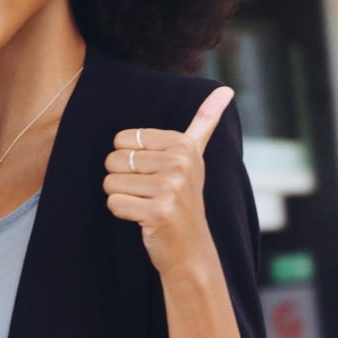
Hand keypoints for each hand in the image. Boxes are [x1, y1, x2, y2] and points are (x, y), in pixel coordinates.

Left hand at [102, 86, 233, 277]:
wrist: (190, 248)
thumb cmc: (184, 198)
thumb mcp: (194, 156)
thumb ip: (205, 121)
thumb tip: (226, 88)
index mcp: (183, 145)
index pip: (123, 139)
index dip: (130, 160)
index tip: (155, 174)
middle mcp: (179, 163)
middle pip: (114, 159)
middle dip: (123, 179)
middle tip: (149, 193)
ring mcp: (171, 188)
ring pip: (111, 182)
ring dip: (123, 197)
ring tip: (147, 205)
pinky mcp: (158, 212)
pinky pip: (114, 203)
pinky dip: (122, 213)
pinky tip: (144, 218)